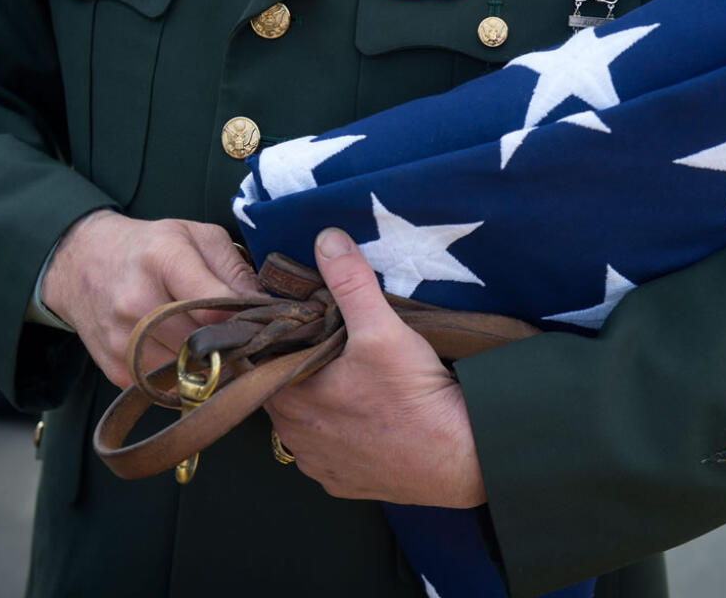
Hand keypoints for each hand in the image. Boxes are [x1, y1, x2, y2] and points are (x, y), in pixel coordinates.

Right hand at [41, 209, 260, 387]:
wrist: (81, 264)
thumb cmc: (148, 246)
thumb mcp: (196, 236)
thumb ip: (234, 268)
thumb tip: (264, 307)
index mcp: (162, 259)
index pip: (215, 305)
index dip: (245, 317)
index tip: (261, 322)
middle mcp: (137, 302)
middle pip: (205, 343)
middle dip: (231, 344)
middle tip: (245, 338)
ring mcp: (124, 342)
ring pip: (190, 372)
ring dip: (209, 364)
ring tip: (214, 345)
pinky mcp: (118, 371)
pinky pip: (168, 386)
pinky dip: (183, 376)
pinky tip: (185, 355)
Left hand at [265, 228, 485, 507]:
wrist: (461, 458)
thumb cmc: (415, 397)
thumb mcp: (383, 329)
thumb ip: (351, 282)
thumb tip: (327, 239)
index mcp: (291, 400)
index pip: (265, 363)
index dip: (282, 341)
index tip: (302, 324)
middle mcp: (296, 440)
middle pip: (284, 393)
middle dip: (302, 370)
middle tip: (332, 346)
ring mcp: (320, 467)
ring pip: (305, 425)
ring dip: (319, 405)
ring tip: (350, 379)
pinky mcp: (345, 485)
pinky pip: (329, 455)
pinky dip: (341, 436)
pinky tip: (365, 417)